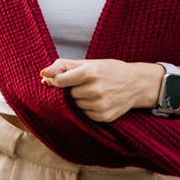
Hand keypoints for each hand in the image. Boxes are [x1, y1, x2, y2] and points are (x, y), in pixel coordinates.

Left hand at [42, 58, 162, 122]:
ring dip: (79, 100)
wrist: (136, 84)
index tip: (60, 79)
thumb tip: (42, 74)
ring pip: (75, 106)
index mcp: (91, 72)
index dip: (57, 80)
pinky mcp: (103, 117)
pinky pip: (84, 115)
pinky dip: (87, 108)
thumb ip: (63, 65)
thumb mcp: (88, 63)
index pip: (60, 81)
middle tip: (86, 84)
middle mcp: (95, 90)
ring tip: (93, 92)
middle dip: (72, 89)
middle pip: (68, 94)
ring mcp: (100, 105)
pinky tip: (98, 101)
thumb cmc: (109, 70)